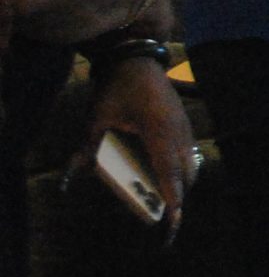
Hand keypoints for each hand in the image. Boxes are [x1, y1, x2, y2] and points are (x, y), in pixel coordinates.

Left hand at [78, 58, 196, 241]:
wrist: (135, 59)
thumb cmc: (116, 88)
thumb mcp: (96, 118)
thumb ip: (85, 148)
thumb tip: (69, 179)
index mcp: (158, 131)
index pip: (168, 171)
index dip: (172, 196)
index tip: (174, 218)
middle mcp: (178, 131)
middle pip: (186, 172)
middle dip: (178, 195)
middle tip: (164, 215)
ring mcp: (185, 126)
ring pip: (191, 163)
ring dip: (181, 182)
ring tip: (167, 198)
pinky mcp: (184, 123)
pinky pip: (189, 152)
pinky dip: (181, 168)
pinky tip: (168, 173)